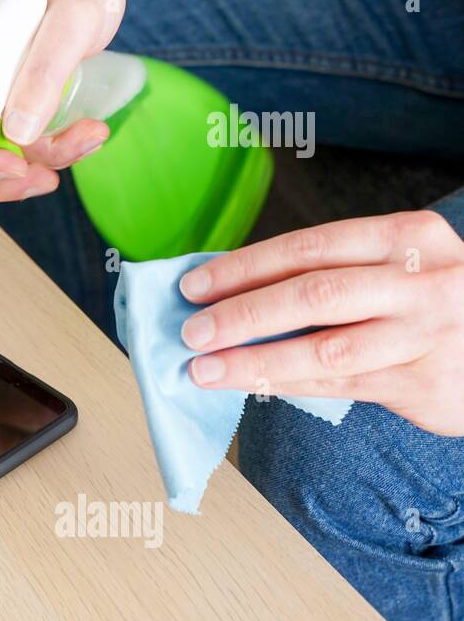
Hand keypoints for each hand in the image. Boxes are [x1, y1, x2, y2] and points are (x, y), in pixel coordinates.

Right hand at [0, 0, 125, 201]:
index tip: (23, 167)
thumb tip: (17, 132)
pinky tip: (76, 135)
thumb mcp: (75, 16)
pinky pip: (6, 133)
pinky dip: (40, 146)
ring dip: (39, 156)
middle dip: (15, 164)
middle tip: (59, 171)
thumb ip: (45, 70)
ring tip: (88, 138)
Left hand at [178, 211, 463, 436]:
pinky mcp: (425, 383)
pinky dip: (286, 383)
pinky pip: (340, 384)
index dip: (245, 267)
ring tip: (204, 368)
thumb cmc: (429, 301)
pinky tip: (248, 384)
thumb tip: (231, 289)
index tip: (194, 285)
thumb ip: (329, 272)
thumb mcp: (394, 267)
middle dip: (243, 313)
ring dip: (255, 360)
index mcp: (406, 237)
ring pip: (325, 349)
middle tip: (191, 330)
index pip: (309, 247)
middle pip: (314, 294)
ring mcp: (426, 334)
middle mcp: (421, 281)